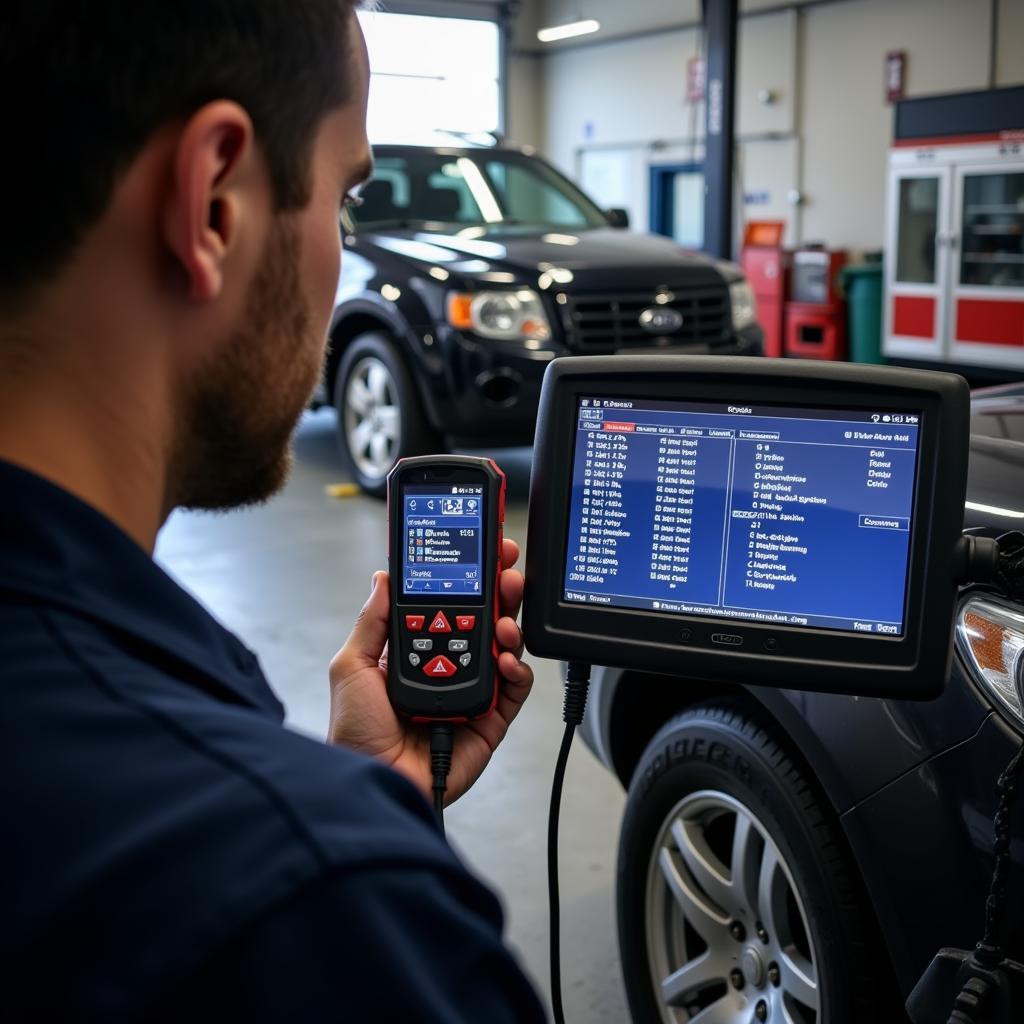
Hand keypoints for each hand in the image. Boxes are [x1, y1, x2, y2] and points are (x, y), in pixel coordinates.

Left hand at [327, 539, 533, 805]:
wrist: (372, 784)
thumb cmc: (354, 735)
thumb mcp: (351, 667)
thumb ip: (372, 622)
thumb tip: (383, 577)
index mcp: (416, 652)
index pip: (449, 607)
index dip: (469, 581)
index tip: (482, 555)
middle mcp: (447, 668)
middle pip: (484, 622)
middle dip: (500, 594)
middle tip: (508, 574)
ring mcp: (470, 692)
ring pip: (504, 650)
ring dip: (511, 627)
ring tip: (506, 621)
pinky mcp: (490, 722)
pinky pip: (514, 691)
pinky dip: (517, 671)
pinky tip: (507, 660)